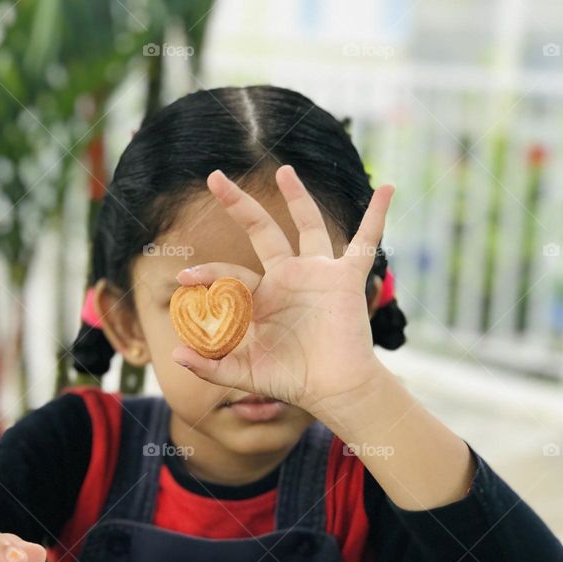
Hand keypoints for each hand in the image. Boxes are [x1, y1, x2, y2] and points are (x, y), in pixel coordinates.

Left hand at [172, 165, 393, 414]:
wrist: (334, 391)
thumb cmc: (291, 380)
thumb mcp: (244, 373)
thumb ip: (210, 367)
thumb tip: (174, 354)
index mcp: (261, 295)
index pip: (230, 273)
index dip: (207, 273)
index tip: (185, 278)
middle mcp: (287, 277)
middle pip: (261, 231)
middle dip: (239, 205)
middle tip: (215, 177)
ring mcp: (317, 274)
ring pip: (307, 225)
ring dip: (298, 197)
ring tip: (284, 171)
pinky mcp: (346, 278)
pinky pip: (366, 242)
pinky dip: (378, 215)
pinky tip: (388, 189)